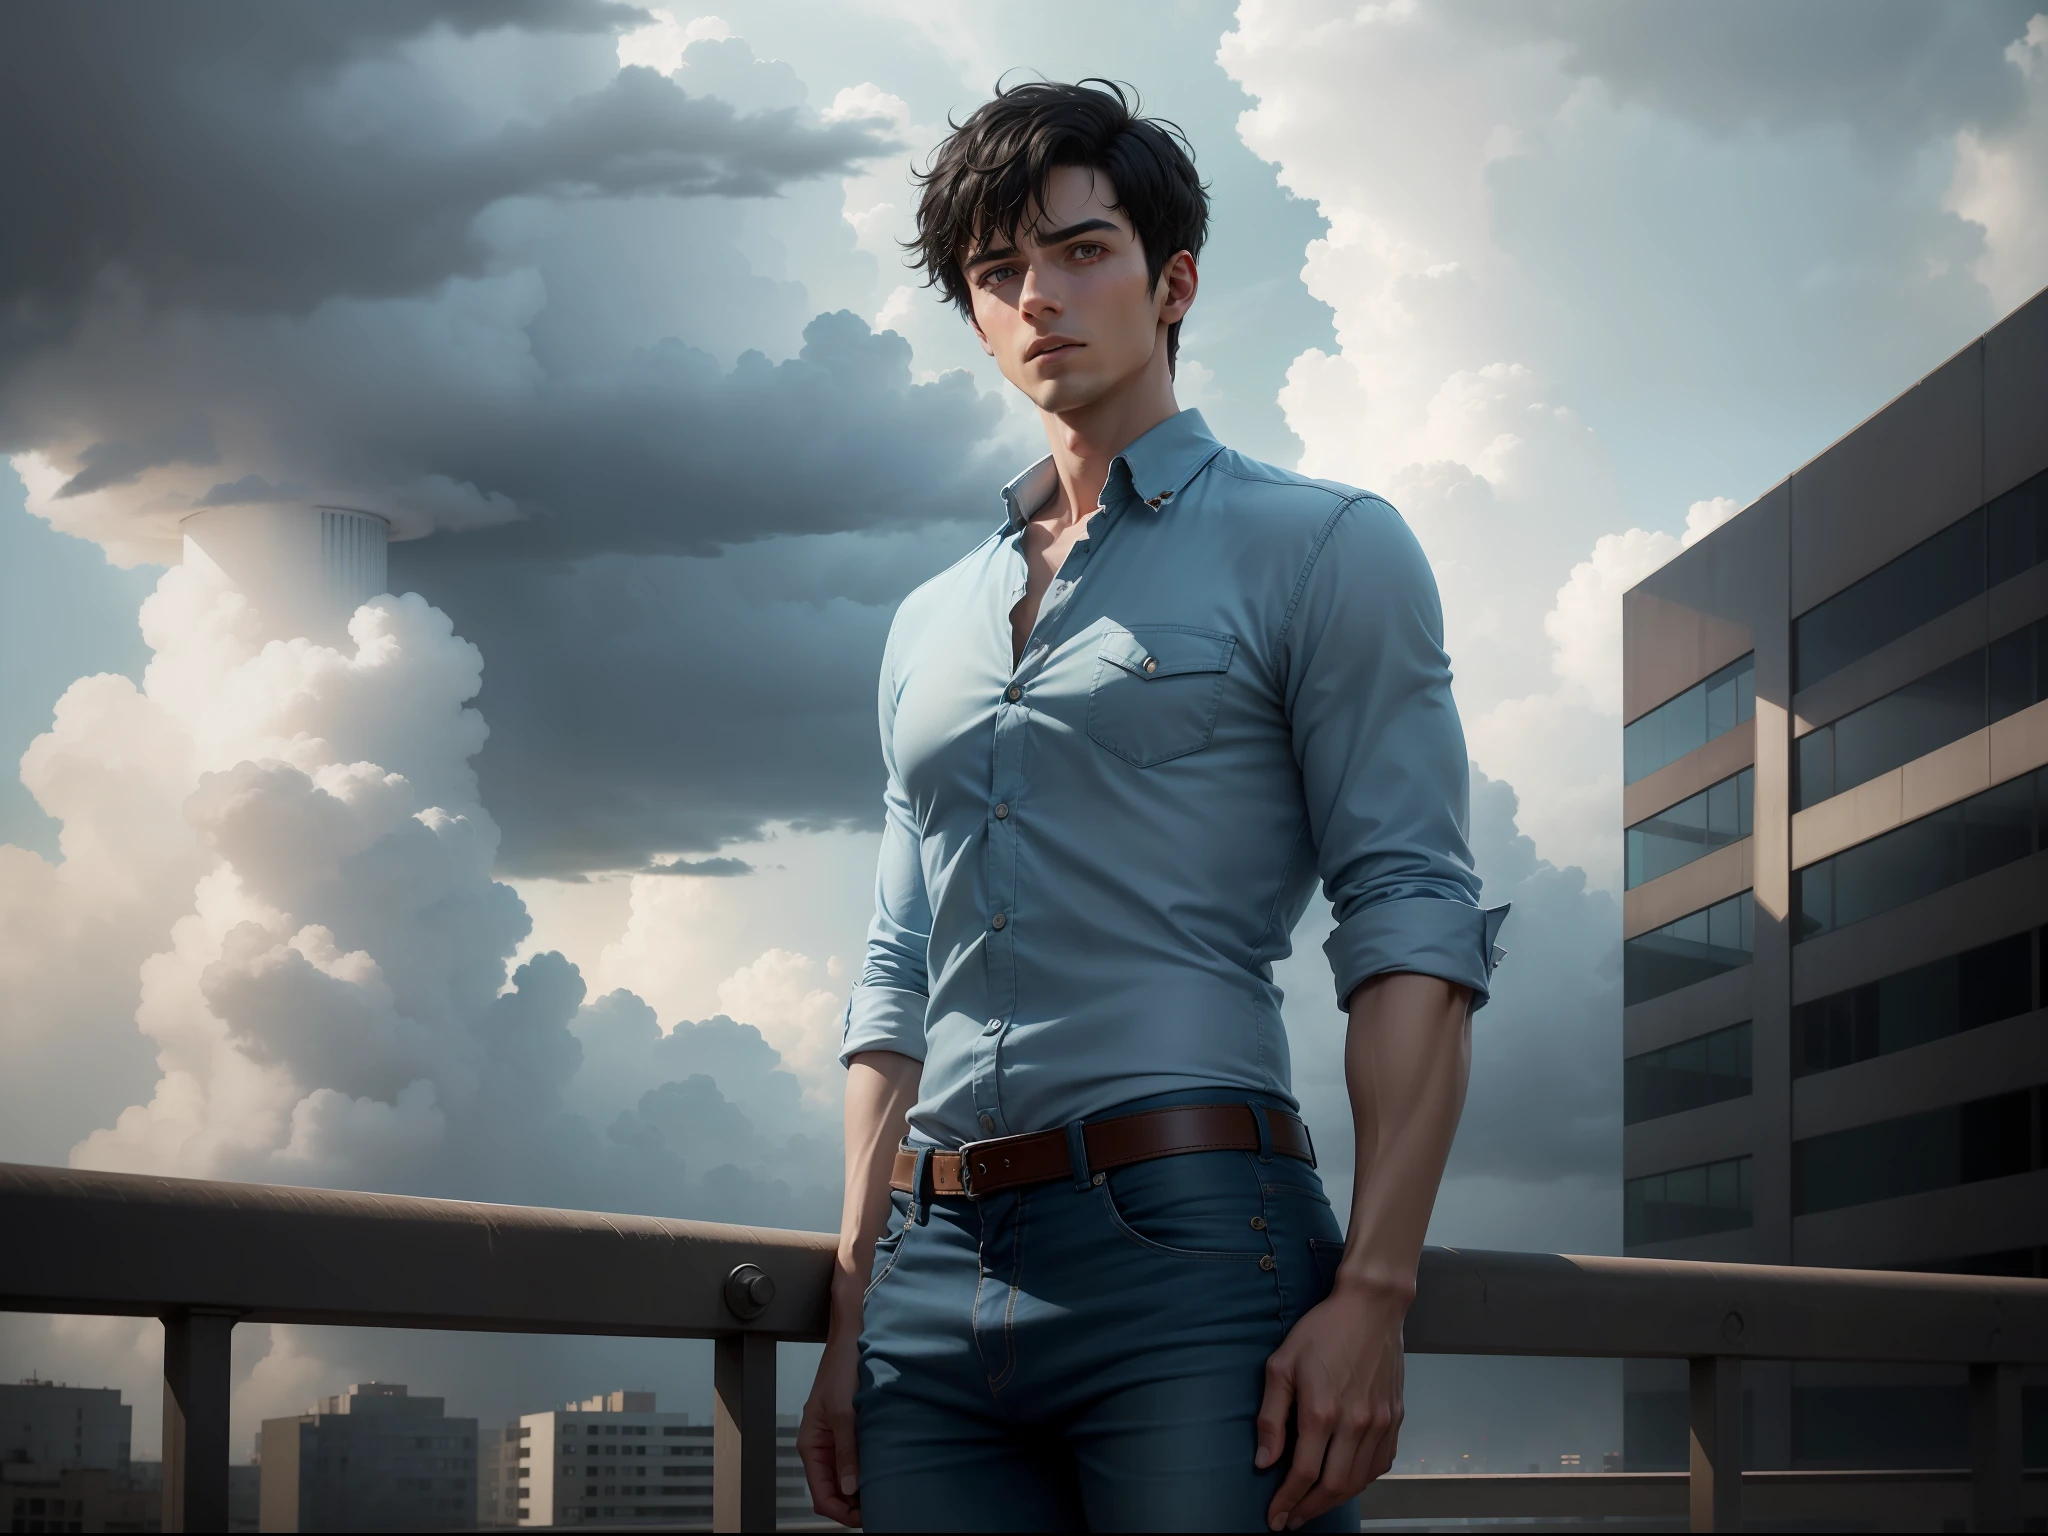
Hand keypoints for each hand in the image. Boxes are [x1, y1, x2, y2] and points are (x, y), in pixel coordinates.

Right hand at [797, 1322, 862, 1526]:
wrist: (852, 1336)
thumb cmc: (841, 1366)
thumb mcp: (844, 1412)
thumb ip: (846, 1452)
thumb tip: (851, 1489)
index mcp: (811, 1444)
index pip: (820, 1494)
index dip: (841, 1512)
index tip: (865, 1518)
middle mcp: (821, 1445)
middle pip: (832, 1490)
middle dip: (852, 1505)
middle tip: (879, 1509)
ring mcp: (835, 1438)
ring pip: (843, 1477)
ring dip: (860, 1489)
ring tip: (883, 1493)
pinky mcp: (849, 1429)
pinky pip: (853, 1460)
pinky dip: (865, 1471)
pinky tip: (881, 1472)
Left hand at [1255, 1283, 1405, 1529]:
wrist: (1371, 1308)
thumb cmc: (1322, 1331)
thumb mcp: (1282, 1365)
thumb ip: (1271, 1417)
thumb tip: (1264, 1460)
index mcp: (1322, 1412)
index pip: (1302, 1474)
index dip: (1286, 1502)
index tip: (1275, 1518)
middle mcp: (1355, 1424)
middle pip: (1333, 1487)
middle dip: (1309, 1510)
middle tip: (1292, 1519)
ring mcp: (1379, 1424)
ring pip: (1358, 1481)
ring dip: (1334, 1501)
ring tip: (1313, 1505)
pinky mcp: (1395, 1419)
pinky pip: (1380, 1465)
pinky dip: (1361, 1481)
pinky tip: (1345, 1481)